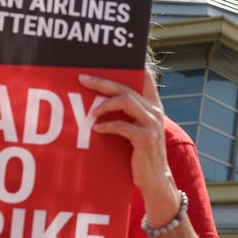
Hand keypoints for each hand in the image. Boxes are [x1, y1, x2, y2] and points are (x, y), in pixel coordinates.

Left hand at [79, 70, 171, 191]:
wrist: (155, 179)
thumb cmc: (140, 153)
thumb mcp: (138, 130)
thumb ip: (128, 115)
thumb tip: (100, 101)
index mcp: (153, 107)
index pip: (146, 80)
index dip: (134, 67)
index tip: (114, 58)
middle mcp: (155, 112)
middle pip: (126, 88)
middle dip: (102, 82)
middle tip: (82, 79)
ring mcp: (152, 125)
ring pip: (126, 101)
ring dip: (104, 104)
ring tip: (91, 111)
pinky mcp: (146, 139)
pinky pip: (123, 126)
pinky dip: (107, 125)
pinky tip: (97, 129)